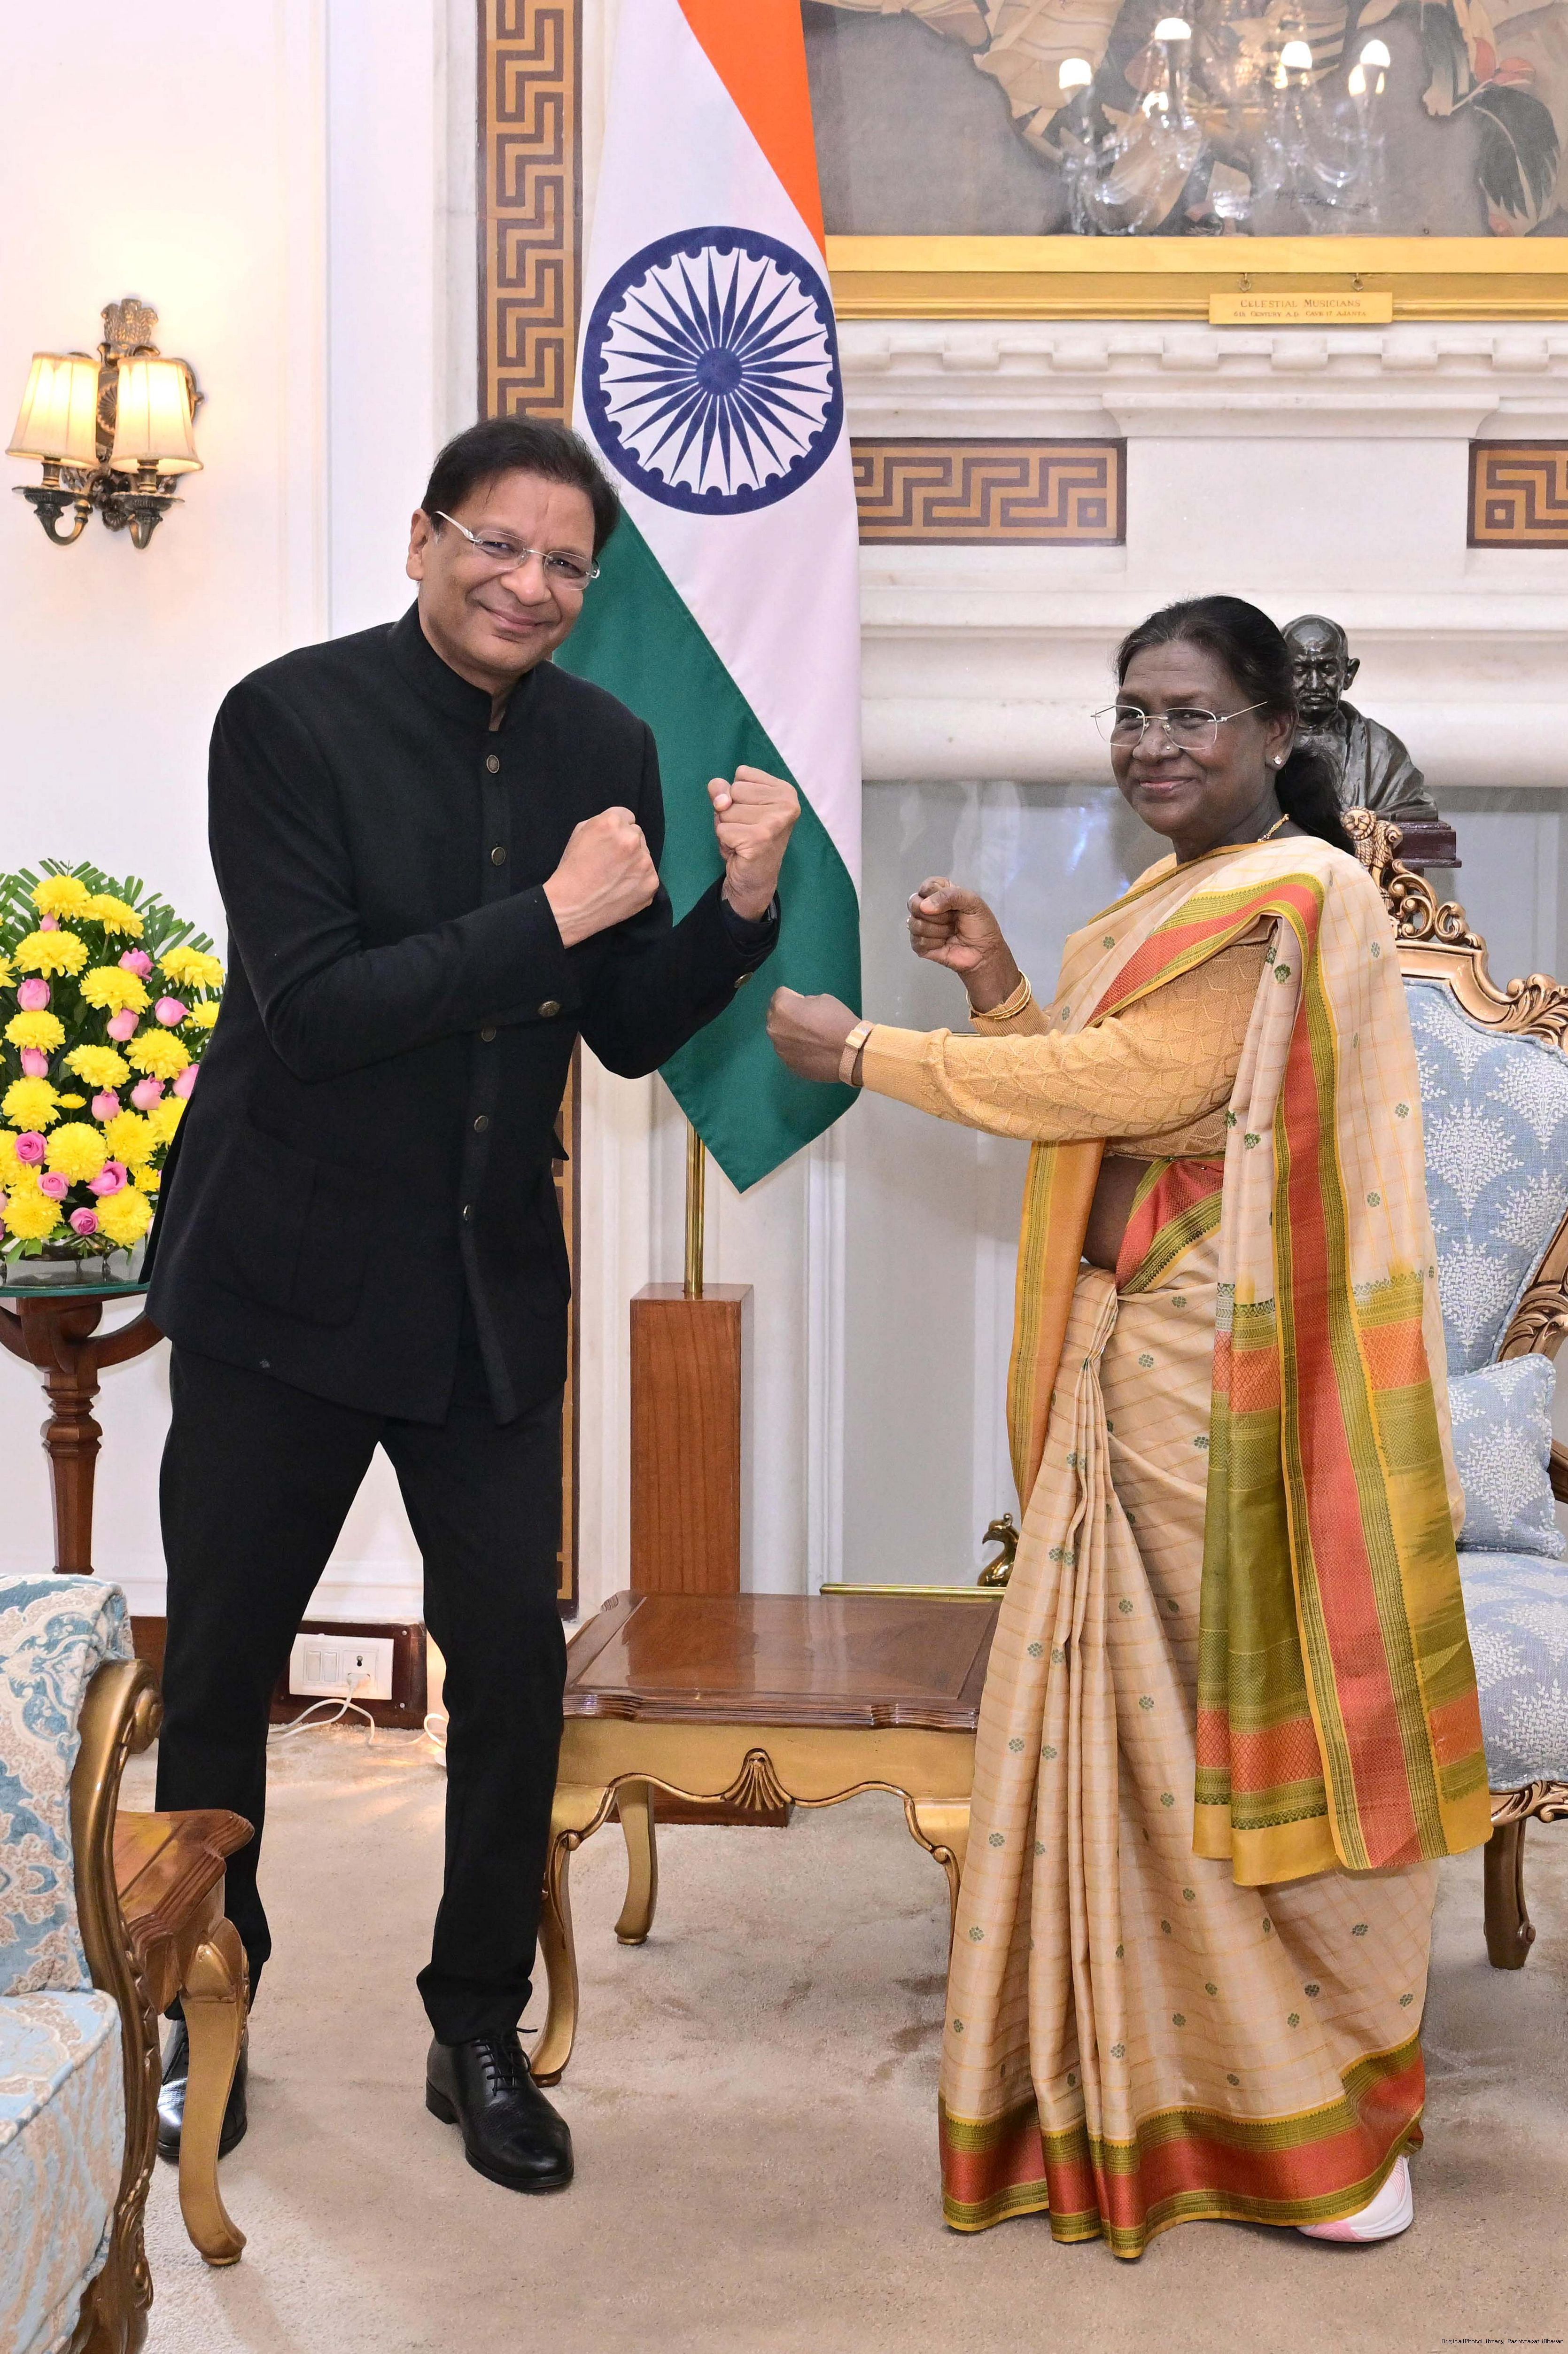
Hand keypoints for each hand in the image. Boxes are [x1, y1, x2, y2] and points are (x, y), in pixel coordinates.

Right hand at [543, 808, 658, 946]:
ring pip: (645, 855)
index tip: (609, 843)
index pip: (627, 816)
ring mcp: (644, 862)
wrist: (571, 906)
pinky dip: (639, 881)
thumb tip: (621, 825)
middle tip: (611, 862)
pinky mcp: (651, 883)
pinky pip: (649, 875)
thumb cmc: (571, 868)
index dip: (616, 830)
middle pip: (637, 834)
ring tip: (616, 877)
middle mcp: (632, 839)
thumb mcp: (579, 833)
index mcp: (611, 823)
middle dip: (626, 845)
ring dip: (635, 862)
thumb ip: (602, 823)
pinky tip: (623, 888)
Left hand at [710, 766, 799, 919]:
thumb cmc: (746, 837)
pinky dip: (725, 841)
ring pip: (726, 811)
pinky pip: (723, 829)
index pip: (742, 773)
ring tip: (743, 839)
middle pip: (734, 791)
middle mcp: (786, 803)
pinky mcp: (760, 839)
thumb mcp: (733, 805)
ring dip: (727, 827)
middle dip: (731, 811)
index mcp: (785, 790)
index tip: (751, 814)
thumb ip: (721, 789)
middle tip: (746, 829)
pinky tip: (740, 849)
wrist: (755, 879)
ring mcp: (775, 821)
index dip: (737, 795)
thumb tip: (722, 801)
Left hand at [766, 987, 856, 1084]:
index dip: (794, 997)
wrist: (851, 1052)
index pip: (780, 995)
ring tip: (811, 1039)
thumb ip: (804, 1003)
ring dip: (790, 1034)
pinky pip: (789, 1052)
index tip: (806, 1005)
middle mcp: (775, 1029)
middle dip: (787, 1016)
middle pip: (775, 1016)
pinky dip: (797, 1050)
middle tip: (807, 1021)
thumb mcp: (823, 999)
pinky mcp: (788, 1064)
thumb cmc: (837, 1021)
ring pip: (781, 1036)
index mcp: (781, 1008)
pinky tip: (813, 1051)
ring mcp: (780, 1049)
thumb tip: (800, 1010)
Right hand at [906, 876, 1021, 1011]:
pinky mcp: (919, 945)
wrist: (984, 952)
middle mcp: (926, 907)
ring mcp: (920, 926)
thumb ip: (950, 895)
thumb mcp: (972, 902)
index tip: (953, 904)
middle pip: (913, 903)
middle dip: (937, 915)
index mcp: (938, 892)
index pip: (925, 886)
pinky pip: (917, 941)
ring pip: (914, 923)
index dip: (937, 895)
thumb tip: (924, 907)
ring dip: (938, 930)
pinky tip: (944, 944)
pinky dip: (934, 943)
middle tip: (952, 920)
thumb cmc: (980, 925)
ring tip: (951, 932)